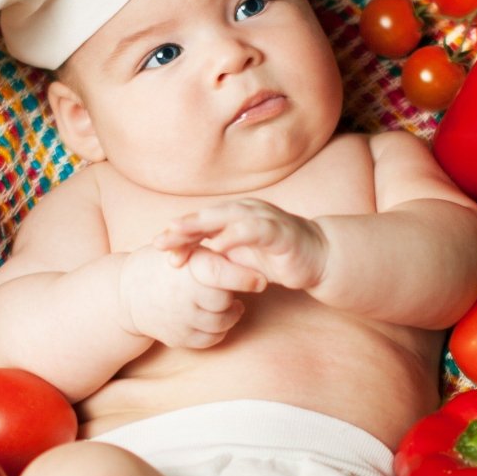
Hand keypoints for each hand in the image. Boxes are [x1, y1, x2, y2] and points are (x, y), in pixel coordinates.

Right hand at [118, 243, 265, 349]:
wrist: (128, 292)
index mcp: (186, 268)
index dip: (244, 278)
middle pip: (224, 301)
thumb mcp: (186, 249)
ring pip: (222, 323)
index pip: (219, 274)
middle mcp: (182, 295)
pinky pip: (212, 339)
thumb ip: (216, 252)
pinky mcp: (178, 338)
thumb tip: (254, 256)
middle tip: (227, 288)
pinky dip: (219, 330)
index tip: (261, 281)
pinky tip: (213, 316)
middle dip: (229, 294)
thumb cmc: (167, 265)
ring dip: (228, 313)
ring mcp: (179, 320)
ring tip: (224, 302)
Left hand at [154, 200, 329, 291]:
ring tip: (179, 234)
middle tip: (159, 240)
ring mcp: (263, 218)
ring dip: (201, 225)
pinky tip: (218, 244)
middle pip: (207, 217)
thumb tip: (183, 263)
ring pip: (226, 217)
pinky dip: (235, 234)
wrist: (319, 259)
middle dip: (182, 228)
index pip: (200, 224)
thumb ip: (215, 258)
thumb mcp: (238, 260)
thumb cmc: (276, 258)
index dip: (179, 234)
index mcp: (234, 217)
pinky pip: (254, 229)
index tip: (157, 248)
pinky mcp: (280, 231)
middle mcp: (246, 212)